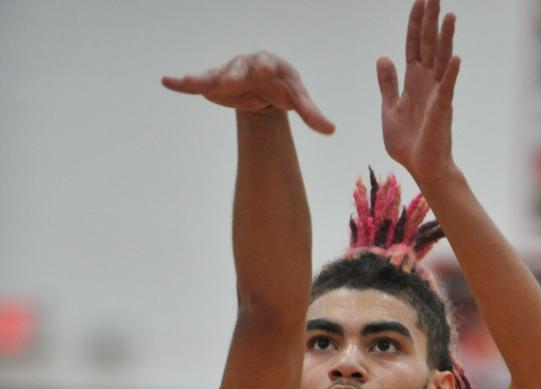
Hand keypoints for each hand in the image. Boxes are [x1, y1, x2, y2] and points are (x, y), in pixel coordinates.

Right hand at [162, 52, 333, 133]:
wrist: (266, 86)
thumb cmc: (284, 88)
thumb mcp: (298, 99)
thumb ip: (311, 113)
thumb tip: (331, 130)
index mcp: (268, 64)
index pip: (266, 64)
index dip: (263, 67)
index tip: (261, 69)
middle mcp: (245, 64)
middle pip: (237, 68)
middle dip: (232, 74)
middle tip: (228, 81)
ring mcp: (227, 73)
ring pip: (215, 75)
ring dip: (203, 79)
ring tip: (190, 82)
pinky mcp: (213, 84)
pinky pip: (197, 82)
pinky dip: (182, 83)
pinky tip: (167, 82)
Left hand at [377, 0, 459, 184]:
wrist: (420, 168)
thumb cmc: (408, 143)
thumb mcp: (389, 109)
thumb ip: (388, 84)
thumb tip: (383, 57)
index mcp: (413, 81)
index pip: (414, 45)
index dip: (415, 23)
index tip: (419, 0)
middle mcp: (427, 82)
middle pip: (429, 44)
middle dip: (431, 20)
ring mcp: (437, 95)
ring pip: (441, 60)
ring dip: (445, 38)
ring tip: (449, 15)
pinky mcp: (442, 111)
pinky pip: (448, 89)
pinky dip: (451, 74)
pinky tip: (455, 57)